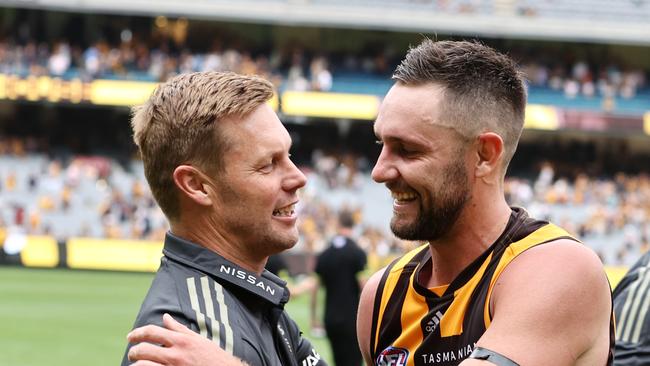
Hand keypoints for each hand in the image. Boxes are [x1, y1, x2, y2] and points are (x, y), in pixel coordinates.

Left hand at [127, 313, 246, 365]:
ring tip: (136, 365)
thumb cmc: (212, 357)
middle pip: (144, 349)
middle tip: (132, 354)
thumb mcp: (197, 339)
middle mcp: (176, 354)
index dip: (138, 333)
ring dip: (136, 364)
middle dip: (134, 351)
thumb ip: (179, 329)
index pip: (153, 332)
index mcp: (182, 341)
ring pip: (144, 365)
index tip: (130, 337)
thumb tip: (166, 317)